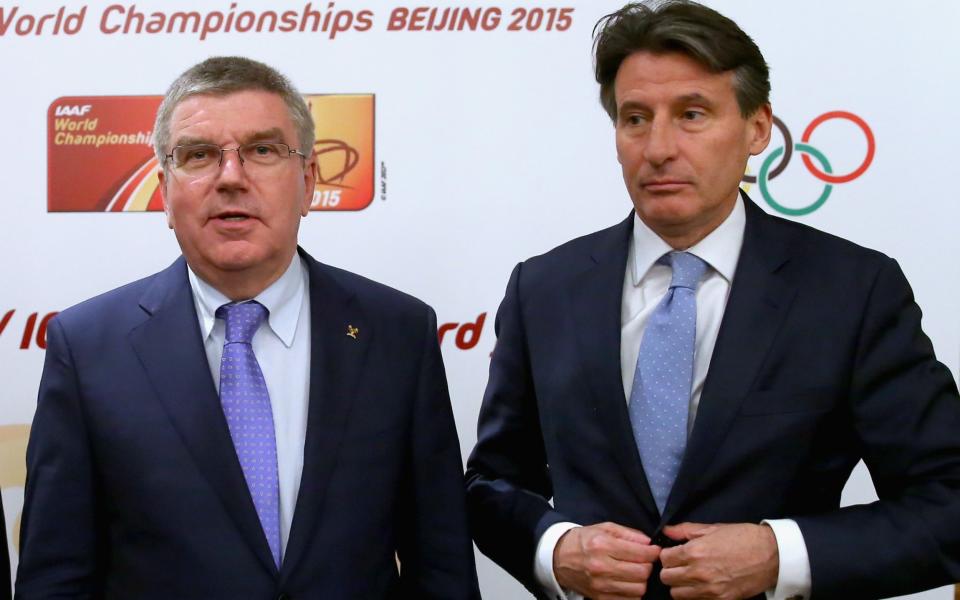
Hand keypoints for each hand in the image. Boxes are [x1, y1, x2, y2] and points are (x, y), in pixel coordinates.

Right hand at [553, 522, 660, 599]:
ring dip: (642, 580)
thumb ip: (628, 534)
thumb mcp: (604, 528)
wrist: (558, 558)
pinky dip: (633, 592)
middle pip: (642, 573)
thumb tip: (649, 543)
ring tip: (636, 572)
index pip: (640, 553)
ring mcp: (600, 585)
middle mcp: (601, 566)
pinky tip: (628, 582)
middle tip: (645, 561)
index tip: (655, 551)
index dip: (653, 552)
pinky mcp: (599, 598)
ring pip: (638, 589)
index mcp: (603, 545)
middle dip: (649, 566)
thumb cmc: (582, 541)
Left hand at [659, 522, 777, 599]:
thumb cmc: (743, 538)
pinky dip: (694, 596)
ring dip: (680, 585)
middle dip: (671, 570)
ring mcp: (709, 590)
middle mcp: (698, 573)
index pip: (664, 559)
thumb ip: (685, 530)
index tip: (674, 553)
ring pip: (677, 594)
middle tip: (680, 565)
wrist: (771, 555)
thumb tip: (666, 531)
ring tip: (690, 577)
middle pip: (666, 578)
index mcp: (694, 552)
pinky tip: (701, 586)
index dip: (668, 555)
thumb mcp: (712, 528)